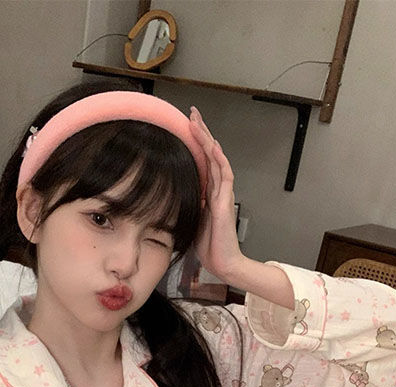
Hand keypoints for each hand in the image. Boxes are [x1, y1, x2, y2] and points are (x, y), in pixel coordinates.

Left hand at [189, 106, 245, 283]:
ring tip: (198, 121)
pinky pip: (225, 175)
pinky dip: (219, 159)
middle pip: (210, 154)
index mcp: (209, 193)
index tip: (184, 126)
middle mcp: (217, 190)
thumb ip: (186, 205)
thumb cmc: (209, 247)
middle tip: (192, 113)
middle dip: (201, 132)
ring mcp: (223, 194)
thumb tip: (170, 196)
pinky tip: (213, 145)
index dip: (194, 143)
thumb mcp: (191, 220)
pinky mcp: (225, 202)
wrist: (223, 264)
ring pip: (217, 159)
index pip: (202, 161)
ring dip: (208, 139)